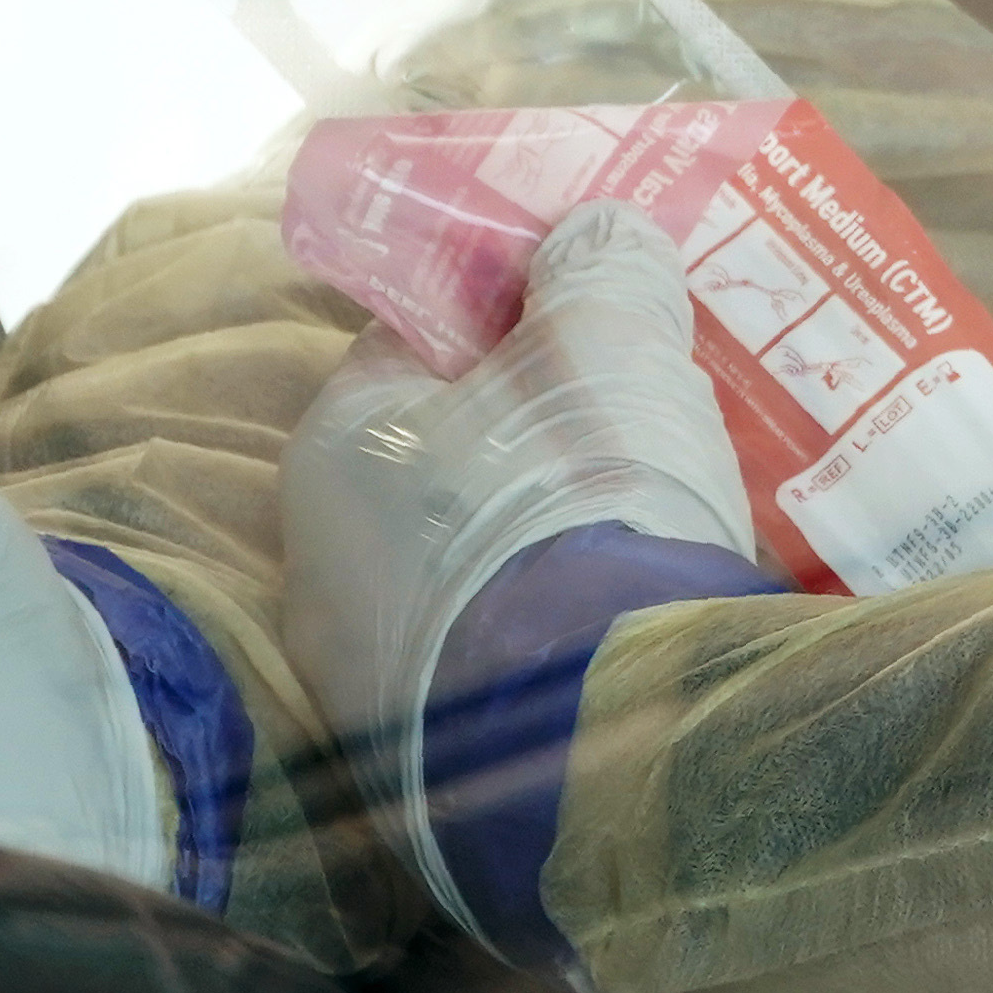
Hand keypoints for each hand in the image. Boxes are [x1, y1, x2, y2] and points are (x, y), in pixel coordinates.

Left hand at [279, 200, 751, 880]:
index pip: (410, 347)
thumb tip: (592, 235)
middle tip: (646, 412)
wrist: (596, 737)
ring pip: (477, 568)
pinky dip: (563, 628)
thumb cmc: (579, 504)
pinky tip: (642, 617)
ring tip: (668, 520)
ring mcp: (370, 678)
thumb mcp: (605, 349)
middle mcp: (324, 566)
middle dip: (538, 433)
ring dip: (556, 540)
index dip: (502, 316)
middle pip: (447, 462)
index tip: (586, 310)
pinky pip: (507, 655)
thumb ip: (596, 274)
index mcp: (337, 449)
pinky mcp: (434, 757)